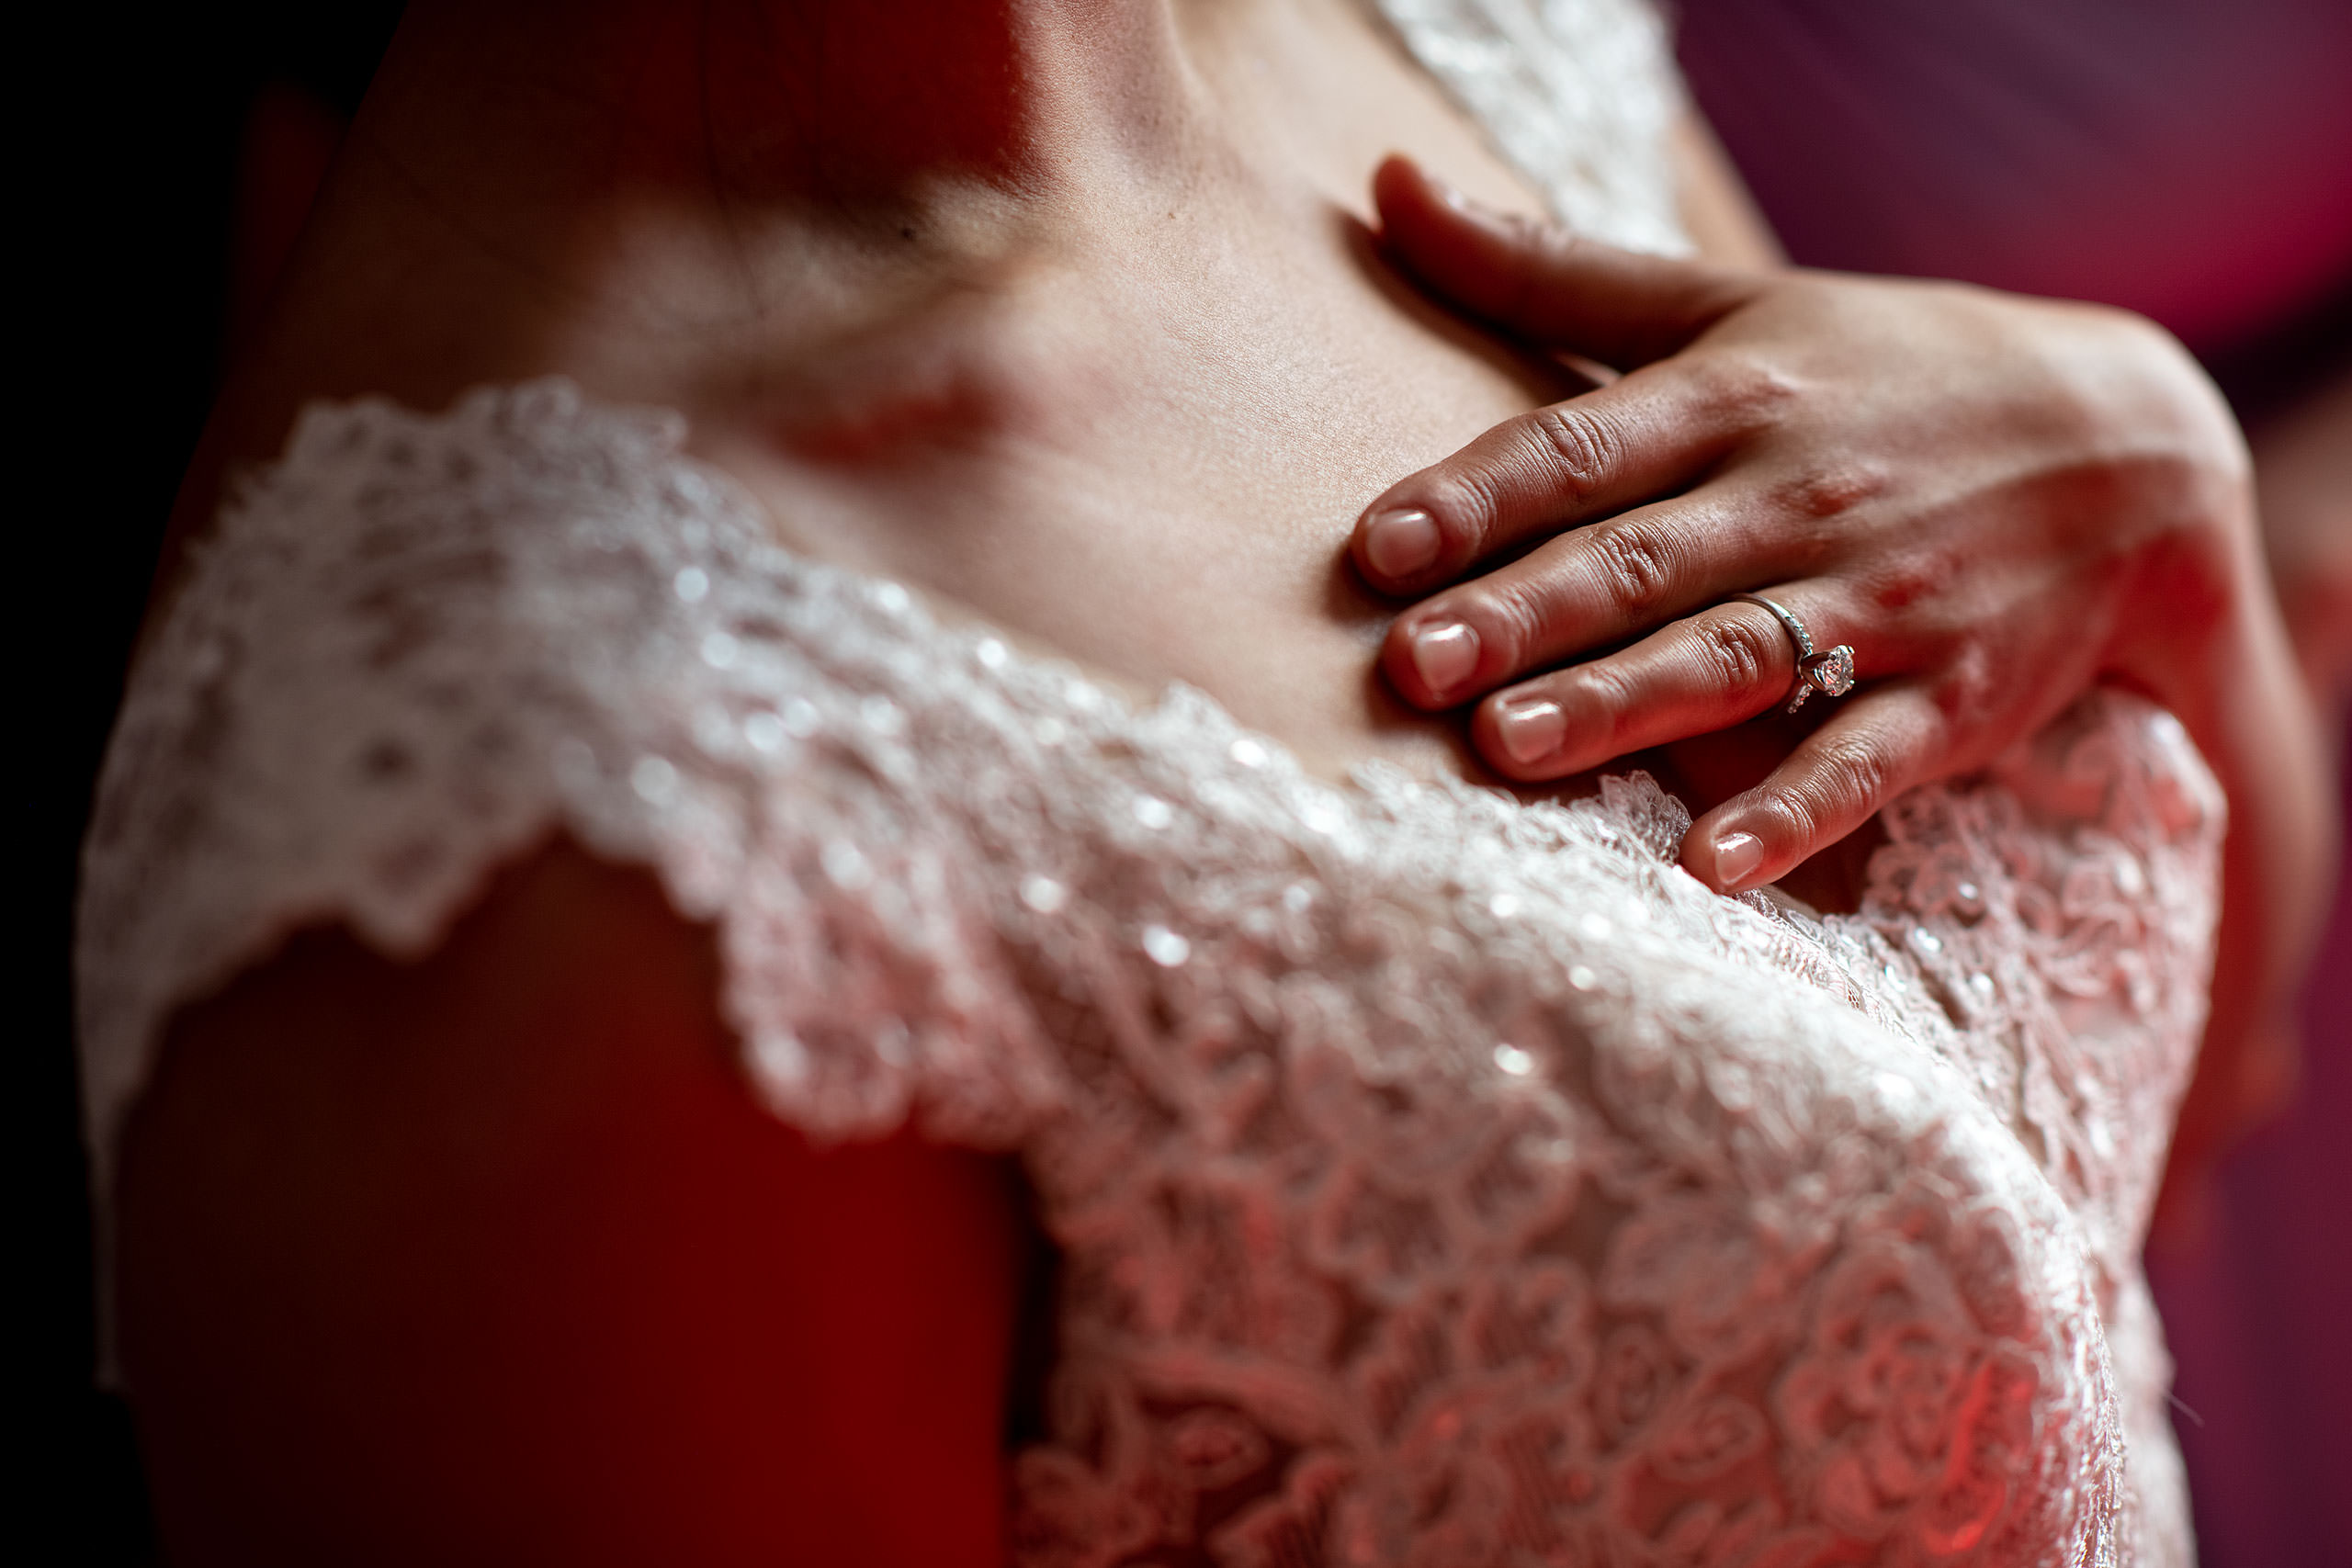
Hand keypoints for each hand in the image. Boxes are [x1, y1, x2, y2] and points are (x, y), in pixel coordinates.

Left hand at [1353, 156, 2336, 1216]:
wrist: (2134, 445)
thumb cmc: (1885, 372)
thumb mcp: (1730, 304)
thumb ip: (1549, 270)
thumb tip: (1391, 184)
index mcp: (1729, 397)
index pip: (1580, 447)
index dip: (1475, 496)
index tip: (1376, 546)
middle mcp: (1792, 498)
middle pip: (1636, 562)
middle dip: (1519, 614)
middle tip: (1407, 666)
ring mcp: (1876, 599)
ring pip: (1730, 656)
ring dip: (1621, 706)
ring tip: (1509, 747)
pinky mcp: (1948, 697)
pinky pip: (1864, 760)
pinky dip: (1795, 812)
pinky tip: (1713, 866)